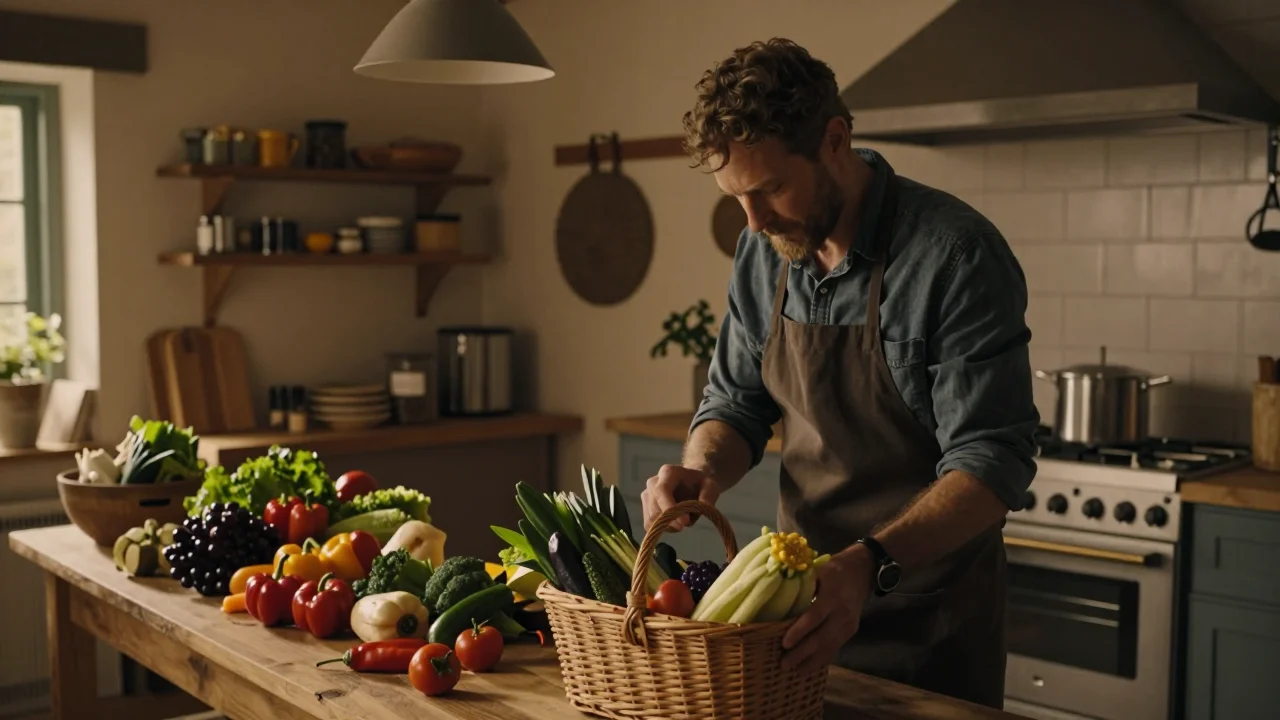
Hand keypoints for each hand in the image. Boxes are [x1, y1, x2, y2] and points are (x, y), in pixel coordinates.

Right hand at [641, 464, 721, 530]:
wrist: (692, 482)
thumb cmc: (700, 484)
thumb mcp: (711, 486)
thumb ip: (708, 496)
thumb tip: (702, 509)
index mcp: (668, 472)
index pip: (661, 491)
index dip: (669, 508)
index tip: (684, 523)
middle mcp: (653, 482)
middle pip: (654, 507)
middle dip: (670, 521)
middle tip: (686, 524)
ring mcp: (647, 494)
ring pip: (650, 518)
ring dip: (667, 526)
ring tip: (682, 522)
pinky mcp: (646, 507)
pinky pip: (649, 524)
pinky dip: (661, 529)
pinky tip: (673, 524)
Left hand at [781, 545, 873, 674]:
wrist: (862, 571)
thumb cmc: (835, 570)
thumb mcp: (819, 570)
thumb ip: (802, 584)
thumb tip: (778, 596)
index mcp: (833, 596)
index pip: (815, 617)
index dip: (799, 631)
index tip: (784, 644)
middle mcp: (842, 614)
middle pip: (821, 637)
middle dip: (802, 653)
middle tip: (784, 663)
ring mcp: (849, 625)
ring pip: (829, 647)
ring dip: (811, 661)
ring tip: (794, 670)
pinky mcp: (851, 632)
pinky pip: (835, 648)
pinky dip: (821, 659)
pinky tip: (808, 667)